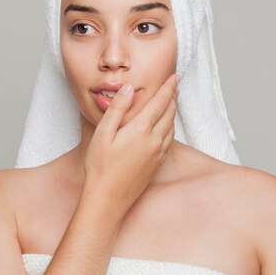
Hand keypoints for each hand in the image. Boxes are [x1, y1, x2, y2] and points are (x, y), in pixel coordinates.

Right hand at [83, 73, 178, 215]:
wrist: (108, 199)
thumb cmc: (100, 166)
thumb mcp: (103, 133)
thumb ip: (118, 108)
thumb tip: (129, 88)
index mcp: (141, 129)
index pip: (160, 102)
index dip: (168, 87)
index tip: (174, 76)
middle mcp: (154, 140)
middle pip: (169, 113)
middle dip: (173, 97)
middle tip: (175, 85)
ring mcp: (158, 154)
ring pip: (171, 127)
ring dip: (173, 112)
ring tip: (172, 102)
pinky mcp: (157, 164)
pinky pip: (169, 140)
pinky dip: (170, 128)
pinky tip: (165, 128)